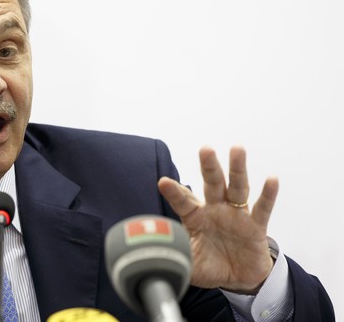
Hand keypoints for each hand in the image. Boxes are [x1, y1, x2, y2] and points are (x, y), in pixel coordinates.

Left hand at [158, 146, 278, 293]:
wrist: (239, 279)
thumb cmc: (211, 266)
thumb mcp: (189, 263)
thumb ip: (175, 255)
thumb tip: (155, 254)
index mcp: (196, 217)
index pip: (183, 201)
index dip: (174, 193)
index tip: (163, 182)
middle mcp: (216, 210)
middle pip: (212, 183)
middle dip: (209, 166)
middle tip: (205, 149)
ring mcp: (236, 215)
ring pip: (237, 188)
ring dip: (238, 169)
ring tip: (237, 149)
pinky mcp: (256, 227)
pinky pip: (262, 209)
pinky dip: (268, 195)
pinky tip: (272, 179)